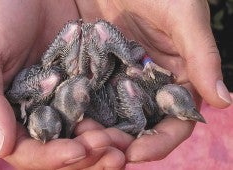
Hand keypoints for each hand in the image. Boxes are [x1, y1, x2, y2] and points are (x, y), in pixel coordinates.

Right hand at [0, 0, 124, 168]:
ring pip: (83, 134)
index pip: (27, 150)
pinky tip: (129, 123)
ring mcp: (60, 98)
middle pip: (60, 148)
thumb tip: (2, 148)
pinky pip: (99, 107)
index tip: (78, 151)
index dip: (52, 158)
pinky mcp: (82, 83)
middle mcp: (35, 111)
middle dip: (86, 157)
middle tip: (113, 154)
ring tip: (124, 144)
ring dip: (104, 144)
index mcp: (5, 113)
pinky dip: (113, 119)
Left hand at [75, 0, 231, 161]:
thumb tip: (225, 101)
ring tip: (84, 138)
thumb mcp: (183, 18)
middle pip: (143, 125)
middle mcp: (152, 83)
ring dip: (103, 130)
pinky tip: (72, 117)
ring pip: (117, 115)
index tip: (136, 153)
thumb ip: (202, 57)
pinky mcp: (102, 69)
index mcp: (179, 77)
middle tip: (102, 148)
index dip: (160, 141)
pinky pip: (95, 95)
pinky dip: (86, 109)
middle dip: (126, 141)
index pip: (176, 121)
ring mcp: (125, 78)